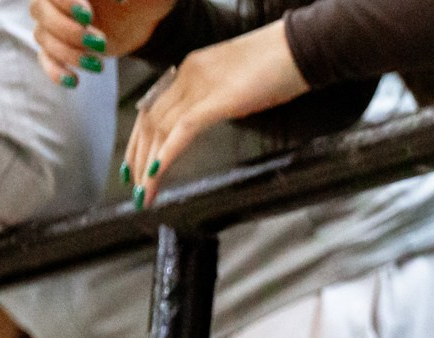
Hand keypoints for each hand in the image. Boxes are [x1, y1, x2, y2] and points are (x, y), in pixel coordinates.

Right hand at [30, 0, 172, 88]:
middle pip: (41, 12)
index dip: (65, 3)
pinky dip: (55, 71)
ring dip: (68, 54)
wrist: (143, 17)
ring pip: (43, 37)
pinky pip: (46, 59)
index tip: (87, 15)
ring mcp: (57, 24)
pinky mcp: (64, 47)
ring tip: (98, 66)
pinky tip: (74, 81)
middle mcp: (56, 1)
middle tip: (100, 43)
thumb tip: (121, 1)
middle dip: (67, 30)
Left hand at [122, 22, 307, 204]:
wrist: (299, 49)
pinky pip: (183, 129)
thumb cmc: (281, 67)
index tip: (137, 163)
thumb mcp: (242, 83)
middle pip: (149, 119)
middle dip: (138, 155)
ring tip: (145, 191)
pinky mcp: (217, 100)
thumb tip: (218, 111)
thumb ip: (223, 96)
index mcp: (192, 71)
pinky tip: (157, 173)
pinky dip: (167, 153)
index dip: (141, 137)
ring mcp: (200, 87)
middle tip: (135, 186)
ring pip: (160, 127)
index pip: (155, 107)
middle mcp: (187, 77)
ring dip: (148, 162)